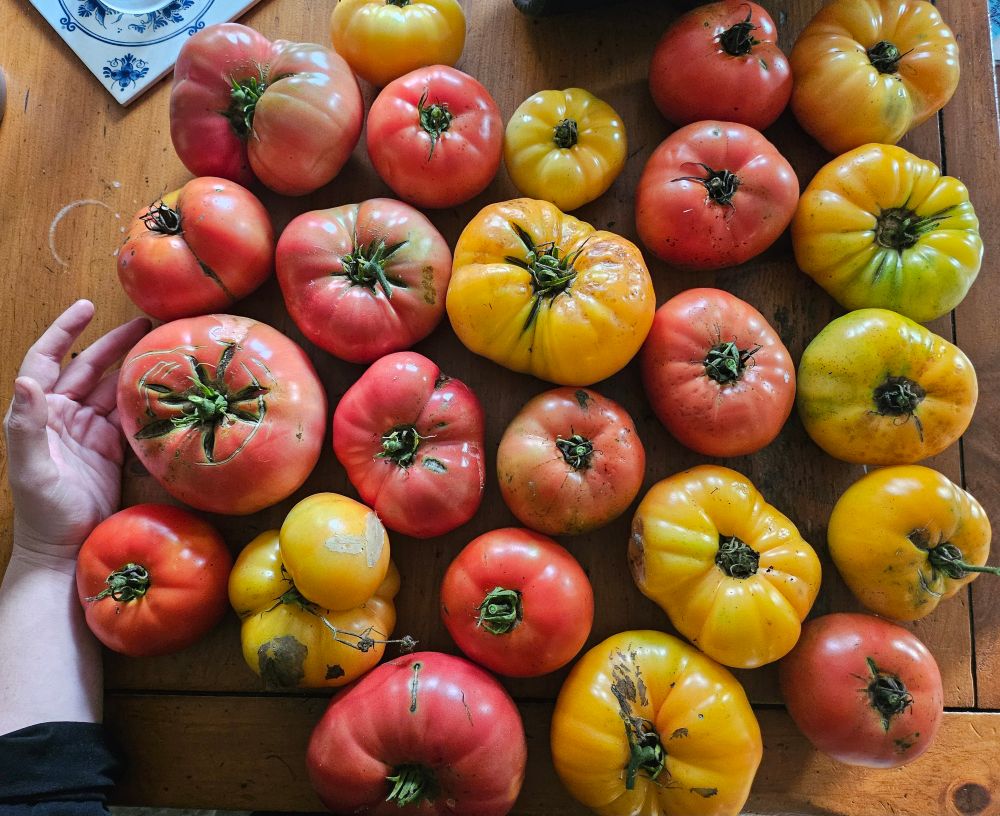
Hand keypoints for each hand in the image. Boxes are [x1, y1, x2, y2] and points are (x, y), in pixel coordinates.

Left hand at [4, 301, 149, 557]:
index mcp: (40, 412)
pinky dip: (147, 399)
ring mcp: (90, 431)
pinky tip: (166, 387)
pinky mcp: (113, 448)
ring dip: (134, 368)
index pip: (49, 360)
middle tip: (145, 323)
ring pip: (114, 389)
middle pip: (89, 368)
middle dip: (114, 343)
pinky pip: (130, 415)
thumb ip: (27, 425)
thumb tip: (27, 381)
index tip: (86, 308)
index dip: (65, 331)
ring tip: (162, 349)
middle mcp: (64, 415)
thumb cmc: (42, 513)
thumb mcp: (30, 469)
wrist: (65, 550)